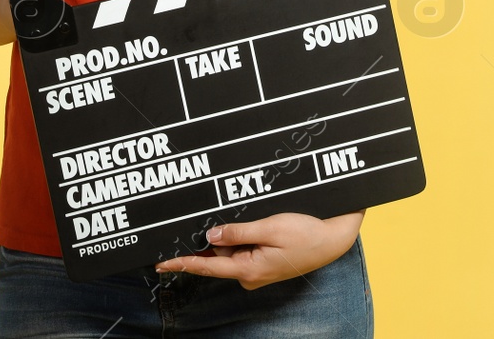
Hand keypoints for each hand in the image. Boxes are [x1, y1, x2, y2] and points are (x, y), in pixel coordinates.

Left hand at [154, 211, 363, 289]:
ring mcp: (257, 271)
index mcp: (248, 269)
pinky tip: (249, 223)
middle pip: (217, 256)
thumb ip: (237, 232)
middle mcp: (249, 275)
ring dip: (230, 235)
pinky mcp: (264, 263)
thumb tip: (210, 238)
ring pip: (230, 251)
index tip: (160, 263)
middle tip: (212, 220)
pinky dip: (240, 237)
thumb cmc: (306, 234)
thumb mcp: (270, 228)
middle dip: (212, 238)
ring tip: (250, 218)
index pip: (206, 268)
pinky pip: (243, 250)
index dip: (181, 263)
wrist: (333, 240)